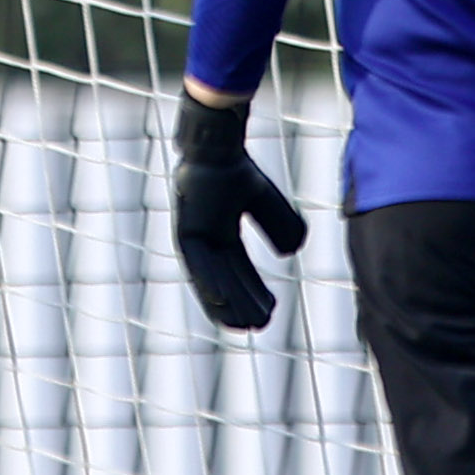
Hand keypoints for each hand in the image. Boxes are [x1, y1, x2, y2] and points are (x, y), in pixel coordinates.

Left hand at [169, 91, 306, 333]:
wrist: (219, 148)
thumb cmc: (237, 169)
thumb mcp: (265, 202)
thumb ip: (279, 225)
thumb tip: (289, 253)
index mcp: (221, 231)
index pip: (239, 269)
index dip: (254, 291)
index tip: (270, 312)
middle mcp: (206, 237)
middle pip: (226, 279)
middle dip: (242, 303)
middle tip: (258, 326)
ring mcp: (193, 235)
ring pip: (210, 277)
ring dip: (225, 302)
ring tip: (242, 325)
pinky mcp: (184, 231)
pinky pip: (195, 263)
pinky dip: (208, 280)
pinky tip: (221, 299)